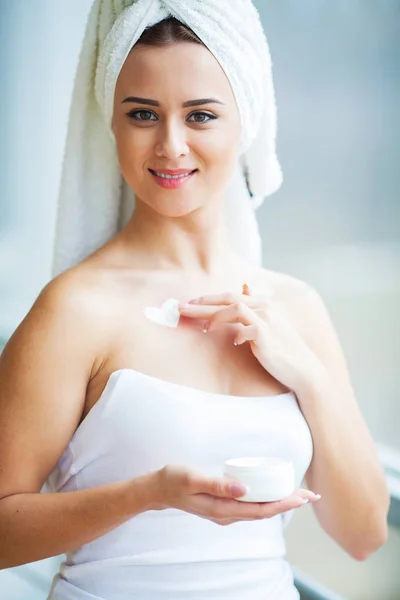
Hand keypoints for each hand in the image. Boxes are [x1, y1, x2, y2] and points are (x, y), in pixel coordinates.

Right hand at [153, 464, 319, 525]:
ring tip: (298, 494)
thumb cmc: (175, 480)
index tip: (302, 497)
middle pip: (265, 512)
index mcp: (223, 510)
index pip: (261, 510)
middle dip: (289, 504)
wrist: (158, 489)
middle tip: (311, 495)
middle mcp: (227, 515)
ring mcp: (226, 513)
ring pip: (259, 510)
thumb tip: (244, 489)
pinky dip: (266, 500)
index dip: (284, 504)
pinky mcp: (224, 507)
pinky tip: (272, 492)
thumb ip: (218, 485)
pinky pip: (251, 506)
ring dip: (280, 503)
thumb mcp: (194, 478)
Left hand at [178, 283, 325, 393]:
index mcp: (264, 304)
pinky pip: (243, 326)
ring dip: (212, 314)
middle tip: (181, 307)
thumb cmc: (284, 350)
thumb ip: (255, 307)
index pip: (231, 295)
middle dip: (202, 302)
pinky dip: (234, 332)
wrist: (304, 370)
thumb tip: (244, 286)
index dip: (209, 299)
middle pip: (228, 298)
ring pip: (233, 308)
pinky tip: (234, 342)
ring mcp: (267, 319)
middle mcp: (266, 307)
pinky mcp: (266, 333)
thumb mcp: (270, 324)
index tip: (190, 304)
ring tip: (199, 325)